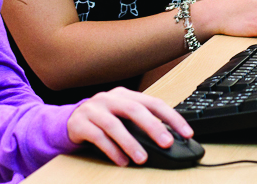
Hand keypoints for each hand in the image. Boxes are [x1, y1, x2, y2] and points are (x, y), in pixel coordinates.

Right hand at [66, 87, 192, 165]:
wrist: (69, 121)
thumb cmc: (103, 119)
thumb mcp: (123, 116)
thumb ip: (141, 123)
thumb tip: (169, 139)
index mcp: (125, 95)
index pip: (153, 103)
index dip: (172, 117)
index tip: (187, 133)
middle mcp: (110, 98)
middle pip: (134, 109)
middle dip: (153, 127)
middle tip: (167, 143)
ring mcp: (94, 109)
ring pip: (114, 125)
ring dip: (130, 143)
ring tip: (142, 159)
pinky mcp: (80, 123)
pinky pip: (97, 137)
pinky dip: (111, 150)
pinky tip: (122, 161)